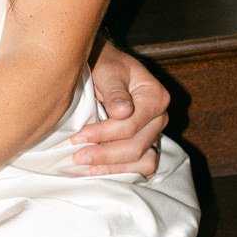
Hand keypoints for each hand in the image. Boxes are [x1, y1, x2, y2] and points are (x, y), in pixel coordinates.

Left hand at [75, 43, 168, 175]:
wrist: (104, 66)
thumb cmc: (105, 65)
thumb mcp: (108, 70)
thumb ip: (115, 90)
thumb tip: (123, 112)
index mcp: (155, 96)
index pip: (131, 125)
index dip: (104, 134)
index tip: (78, 137)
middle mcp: (159, 117)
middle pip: (136, 146)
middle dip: (105, 154)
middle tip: (77, 156)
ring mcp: (153, 132)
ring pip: (141, 160)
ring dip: (113, 167)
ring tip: (87, 168)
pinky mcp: (145, 142)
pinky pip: (141, 165)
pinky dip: (122, 171)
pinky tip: (99, 171)